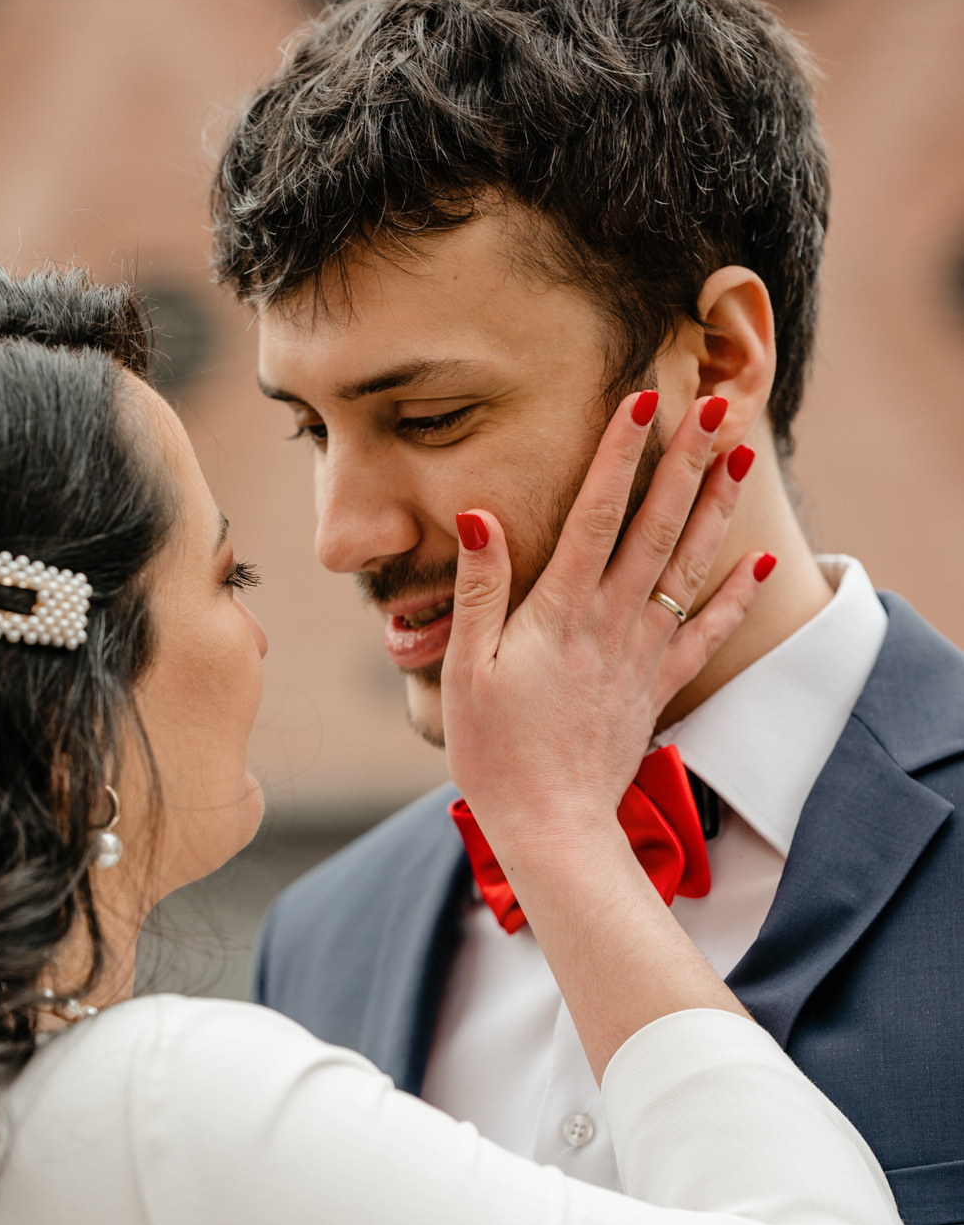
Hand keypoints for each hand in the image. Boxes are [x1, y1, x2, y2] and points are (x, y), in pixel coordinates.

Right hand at [440, 394, 765, 865]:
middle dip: (688, 460)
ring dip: (717, 508)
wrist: (551, 826)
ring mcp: (643, 654)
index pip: (597, 514)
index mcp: (562, 611)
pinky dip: (735, 595)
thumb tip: (481, 514)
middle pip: (658, 527)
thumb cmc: (496, 752)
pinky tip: (756, 561)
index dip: (620, 453)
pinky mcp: (658, 686)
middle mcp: (613, 622)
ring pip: (689, 566)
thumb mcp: (468, 669)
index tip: (640, 399)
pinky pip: (706, 632)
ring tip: (742, 455)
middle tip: (717, 404)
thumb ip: (480, 589)